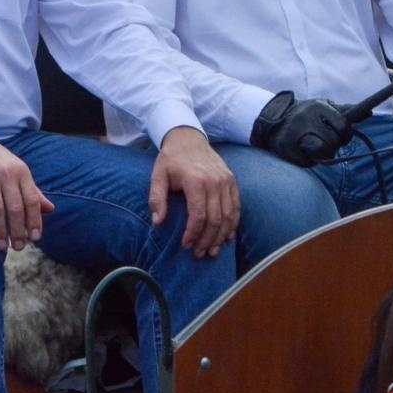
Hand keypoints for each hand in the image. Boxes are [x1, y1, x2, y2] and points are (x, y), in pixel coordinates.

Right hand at [0, 130, 54, 250]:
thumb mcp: (17, 171)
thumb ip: (32, 190)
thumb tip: (50, 209)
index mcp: (21, 171)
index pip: (32, 200)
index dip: (35, 221)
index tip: (35, 238)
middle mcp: (6, 173)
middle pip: (15, 208)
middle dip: (18, 231)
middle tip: (18, 247)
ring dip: (0, 230)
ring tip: (2, 246)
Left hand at [149, 126, 237, 257]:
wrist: (188, 138)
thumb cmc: (171, 159)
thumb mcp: (158, 175)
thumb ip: (156, 198)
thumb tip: (158, 222)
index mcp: (196, 180)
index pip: (199, 215)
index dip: (193, 234)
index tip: (186, 245)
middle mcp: (215, 181)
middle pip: (216, 219)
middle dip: (207, 240)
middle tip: (199, 254)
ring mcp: (226, 181)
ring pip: (229, 216)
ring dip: (221, 236)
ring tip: (212, 251)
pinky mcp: (232, 181)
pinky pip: (236, 207)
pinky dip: (233, 224)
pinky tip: (226, 237)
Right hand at [252, 92, 351, 165]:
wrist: (274, 119)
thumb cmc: (307, 116)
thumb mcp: (325, 108)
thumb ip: (345, 112)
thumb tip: (370, 113)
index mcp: (318, 106)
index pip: (343, 126)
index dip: (345, 134)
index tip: (339, 134)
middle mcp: (305, 116)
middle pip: (333, 142)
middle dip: (332, 145)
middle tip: (322, 140)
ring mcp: (294, 131)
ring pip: (322, 153)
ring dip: (322, 154)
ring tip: (313, 146)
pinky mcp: (285, 146)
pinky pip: (308, 162)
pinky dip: (308, 161)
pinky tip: (302, 151)